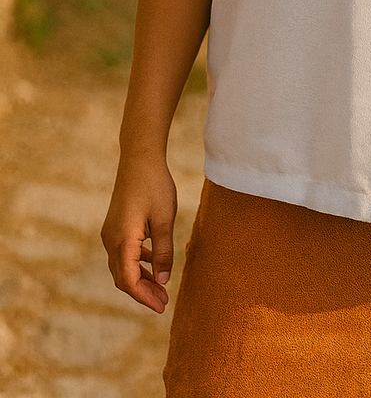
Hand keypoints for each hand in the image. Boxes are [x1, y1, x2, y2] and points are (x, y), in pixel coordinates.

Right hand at [101, 155, 177, 313]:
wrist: (139, 159)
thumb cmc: (154, 186)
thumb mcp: (164, 221)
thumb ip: (163, 252)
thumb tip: (163, 281)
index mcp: (122, 240)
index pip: (129, 280)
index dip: (144, 297)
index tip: (162, 307)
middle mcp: (111, 240)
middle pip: (123, 277)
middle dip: (143, 292)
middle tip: (163, 302)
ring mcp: (111, 233)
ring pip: (122, 266)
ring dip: (140, 278)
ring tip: (160, 288)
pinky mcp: (115, 226)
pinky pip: (123, 253)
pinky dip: (137, 263)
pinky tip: (153, 263)